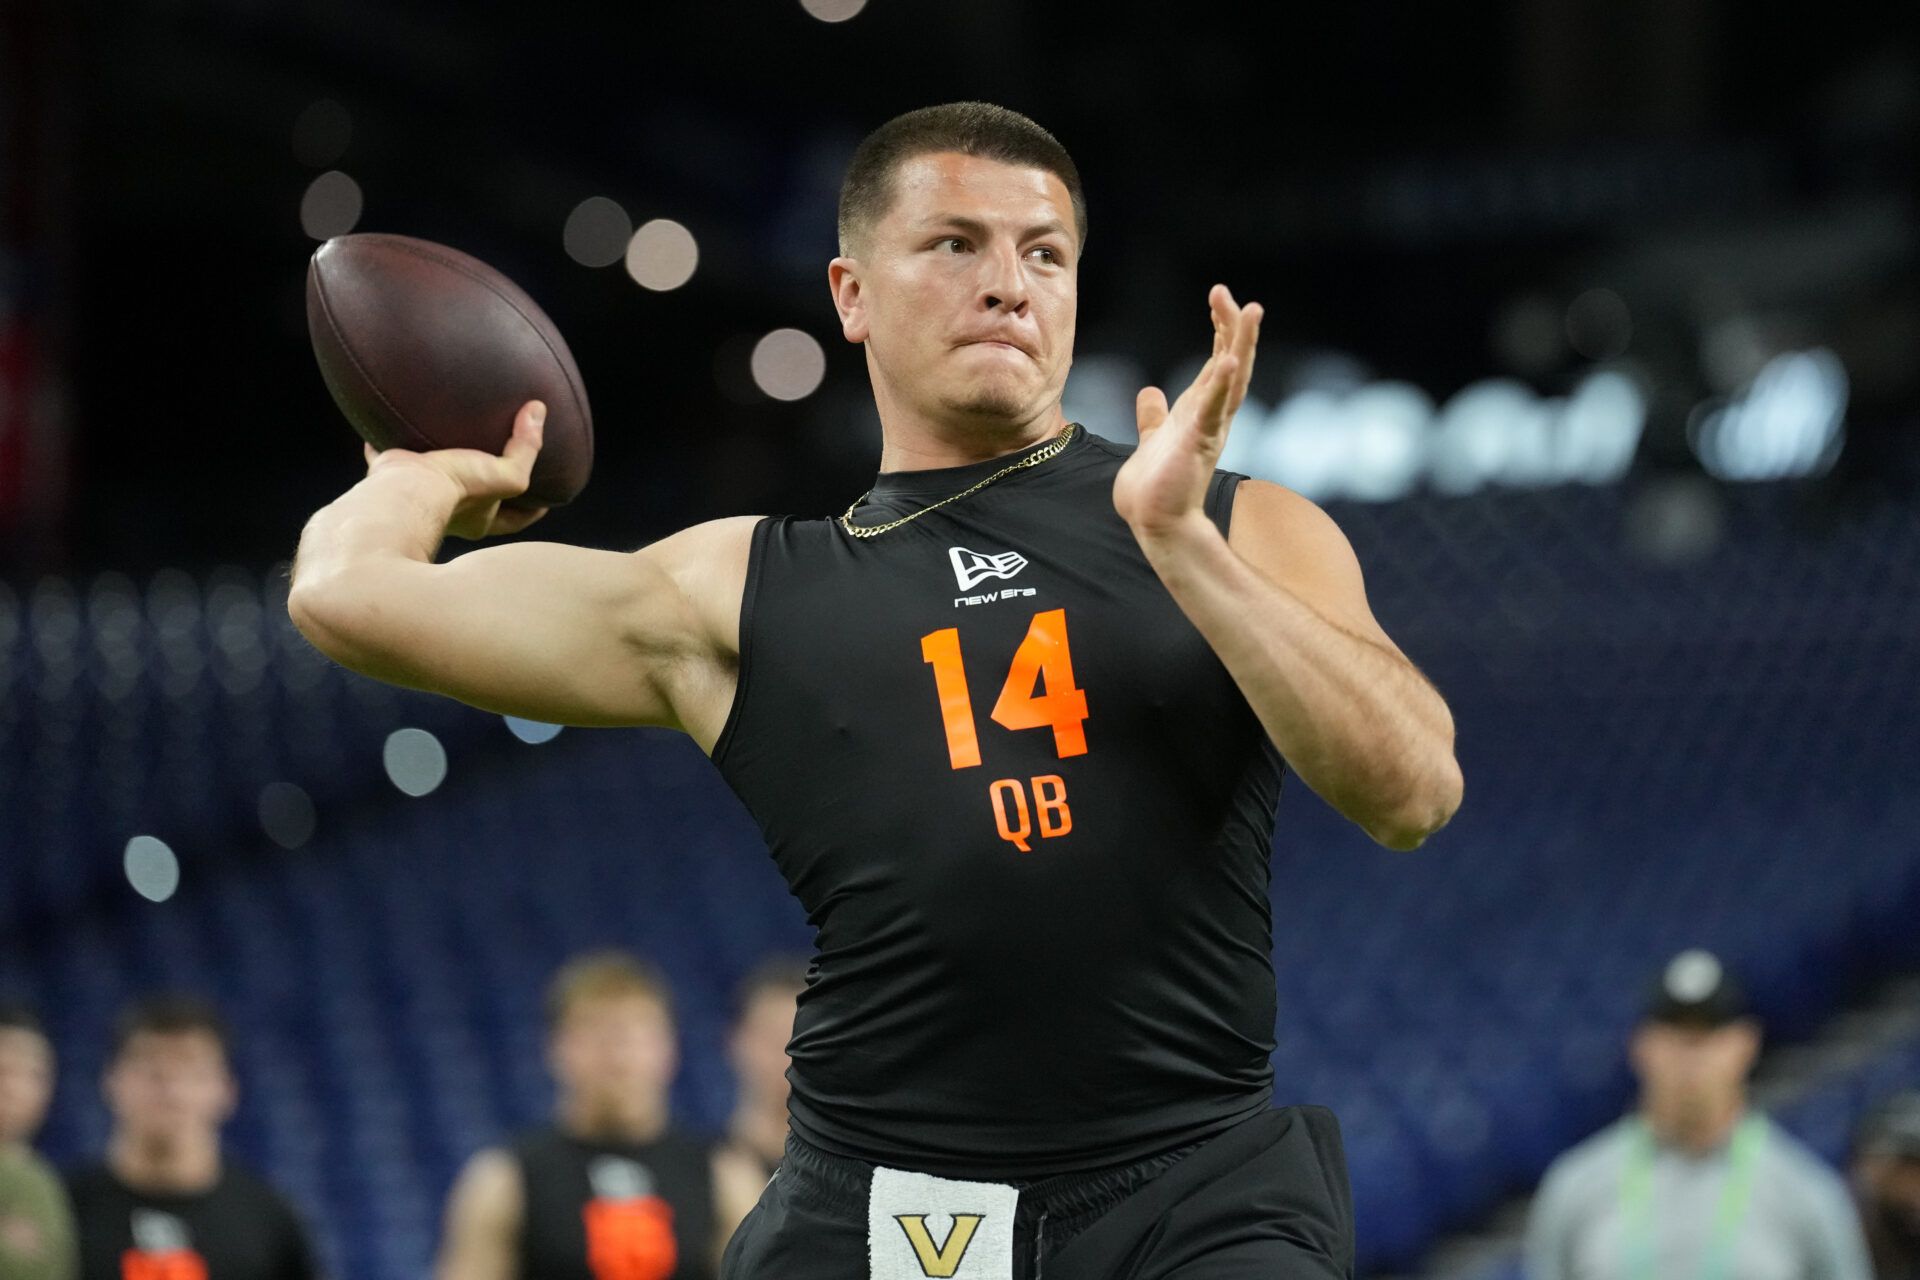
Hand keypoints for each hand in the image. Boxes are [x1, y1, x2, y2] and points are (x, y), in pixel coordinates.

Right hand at [363, 400, 549, 539]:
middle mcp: (448, 511)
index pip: (513, 519)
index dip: (530, 511)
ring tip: (444, 441)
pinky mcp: (389, 476)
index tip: (544, 500)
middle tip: (491, 464)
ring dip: (437, 464)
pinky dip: (383, 446)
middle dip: (481, 485)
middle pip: (471, 500)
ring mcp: (416, 495)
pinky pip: (384, 459)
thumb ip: (526, 448)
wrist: (404, 493)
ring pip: (430, 480)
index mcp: (478, 518)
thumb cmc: (458, 491)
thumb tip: (537, 411)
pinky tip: (384, 429)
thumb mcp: (507, 475)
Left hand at [1113, 285, 1261, 537]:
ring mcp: (1207, 429)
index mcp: (1199, 411)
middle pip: (1231, 361)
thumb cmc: (1155, 488)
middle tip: (1231, 294)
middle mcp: (1211, 416)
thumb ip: (1153, 416)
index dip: (1221, 330)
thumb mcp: (1151, 439)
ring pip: (1231, 379)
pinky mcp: (1197, 444)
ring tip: (1251, 311)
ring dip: (1241, 345)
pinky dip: (1221, 386)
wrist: (1154, 523)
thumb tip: (1149, 393)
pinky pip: (1212, 410)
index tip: (1219, 298)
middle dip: (1234, 327)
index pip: (1217, 362)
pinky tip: (1230, 361)